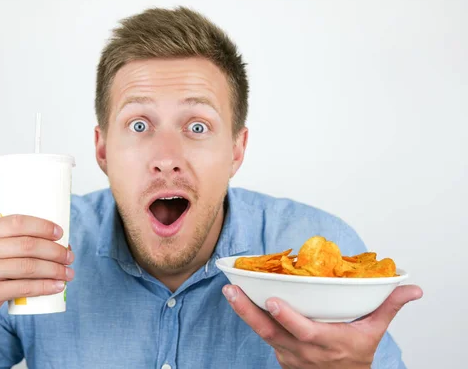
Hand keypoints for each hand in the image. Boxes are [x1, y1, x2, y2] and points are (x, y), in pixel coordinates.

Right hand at [0, 214, 74, 331]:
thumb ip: (13, 240)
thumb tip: (58, 240)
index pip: (17, 222)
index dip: (43, 226)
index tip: (61, 234)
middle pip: (27, 245)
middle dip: (55, 250)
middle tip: (70, 256)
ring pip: (28, 267)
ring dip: (54, 270)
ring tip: (69, 273)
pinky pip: (23, 288)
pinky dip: (45, 287)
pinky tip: (58, 286)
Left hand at [223, 284, 422, 367]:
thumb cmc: (357, 353)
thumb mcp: (375, 331)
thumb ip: (389, 306)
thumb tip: (413, 288)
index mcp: (327, 343)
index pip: (304, 331)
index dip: (287, 317)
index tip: (272, 300)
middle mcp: (303, 351)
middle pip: (270, 332)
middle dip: (248, 311)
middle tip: (230, 290)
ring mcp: (288, 354)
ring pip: (262, 333)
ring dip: (243, 312)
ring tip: (229, 289)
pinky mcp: (280, 354)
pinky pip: (264, 335)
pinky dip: (251, 317)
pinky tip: (239, 298)